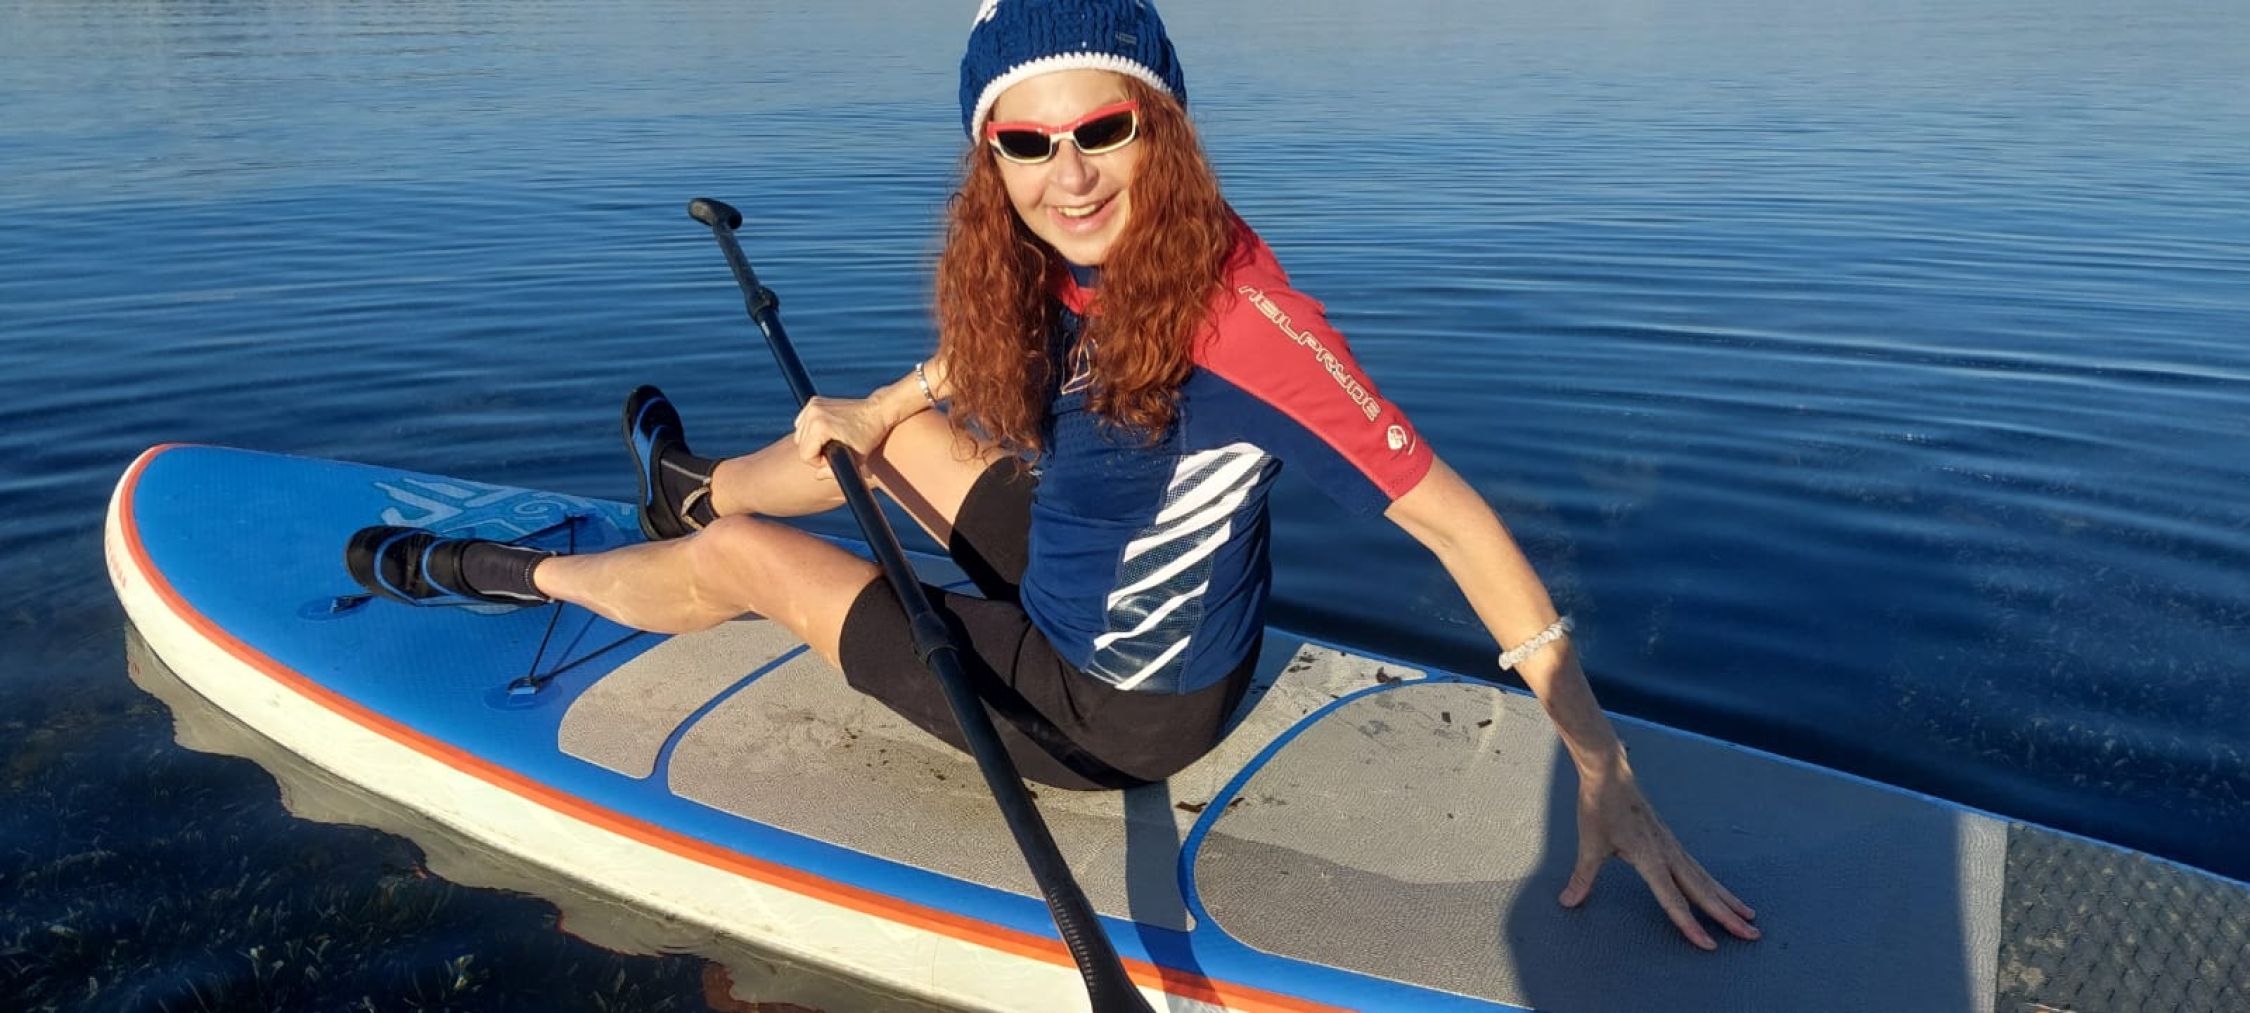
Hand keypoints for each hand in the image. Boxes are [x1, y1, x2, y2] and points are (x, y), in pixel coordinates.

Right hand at [791, 396, 897, 478]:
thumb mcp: (856, 459)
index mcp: (820, 426)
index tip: (835, 457)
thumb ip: (835, 472)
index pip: (805, 455)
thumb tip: (817, 476)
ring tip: (832, 442)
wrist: (878, 411)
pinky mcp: (815, 401)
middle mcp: (813, 413)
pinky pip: (802, 423)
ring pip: (800, 434)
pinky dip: (810, 430)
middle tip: (836, 450)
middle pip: (800, 444)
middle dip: (815, 452)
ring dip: (812, 442)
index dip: (819, 462)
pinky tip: (827, 432)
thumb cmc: (870, 436)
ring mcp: (813, 405)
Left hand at [1561, 766, 1758, 949]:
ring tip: (1750, 917)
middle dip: (1727, 916)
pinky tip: (1722, 893)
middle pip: (1702, 891)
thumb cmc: (1600, 806)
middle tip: (1752, 935)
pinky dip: (1714, 884)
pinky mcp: (1670, 841)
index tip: (1709, 945)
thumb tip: (1567, 902)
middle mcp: (1668, 853)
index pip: (1673, 898)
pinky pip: (1698, 868)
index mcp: (1649, 856)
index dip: (1690, 924)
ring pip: (1706, 879)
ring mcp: (1672, 846)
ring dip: (1728, 899)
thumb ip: (1582, 877)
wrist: (1611, 772)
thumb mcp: (1589, 844)